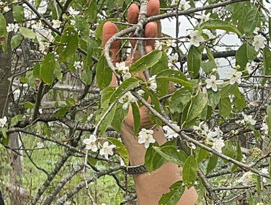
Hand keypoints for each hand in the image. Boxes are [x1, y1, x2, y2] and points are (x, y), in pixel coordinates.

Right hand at [101, 0, 160, 130]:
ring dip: (128, 25)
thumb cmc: (154, 108)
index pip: (155, 39)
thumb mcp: (162, 86)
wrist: (139, 127)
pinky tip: (108, 26)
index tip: (156, 13)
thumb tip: (157, 47)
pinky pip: (109, 53)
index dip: (155, 25)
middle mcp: (140, 60)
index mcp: (154, 63)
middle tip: (146, 4)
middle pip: (141, 35)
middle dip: (143, 19)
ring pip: (125, 40)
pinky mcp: (111, 72)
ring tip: (131, 9)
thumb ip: (160, 67)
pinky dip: (108, 40)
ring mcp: (125, 65)